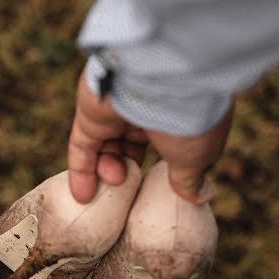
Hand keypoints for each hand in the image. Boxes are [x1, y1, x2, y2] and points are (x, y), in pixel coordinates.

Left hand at [67, 70, 232, 204]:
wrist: (162, 81)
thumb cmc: (190, 121)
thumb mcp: (195, 156)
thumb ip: (188, 177)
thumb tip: (197, 196)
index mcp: (177, 110)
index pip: (167, 141)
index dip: (165, 166)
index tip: (165, 188)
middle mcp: (146, 106)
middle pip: (132, 143)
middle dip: (130, 169)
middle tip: (132, 182)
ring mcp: (116, 108)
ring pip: (106, 146)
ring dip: (108, 171)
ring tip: (115, 181)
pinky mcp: (90, 113)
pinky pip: (82, 146)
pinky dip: (81, 171)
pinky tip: (82, 197)